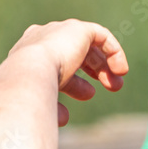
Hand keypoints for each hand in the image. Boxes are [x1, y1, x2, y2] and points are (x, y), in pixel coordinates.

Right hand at [6, 20, 128, 124]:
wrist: (29, 75)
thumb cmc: (28, 95)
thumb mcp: (41, 102)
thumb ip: (52, 105)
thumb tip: (62, 119)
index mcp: (26, 54)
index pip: (56, 62)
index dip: (75, 79)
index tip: (90, 94)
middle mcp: (41, 38)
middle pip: (74, 52)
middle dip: (95, 71)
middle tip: (111, 88)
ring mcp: (59, 31)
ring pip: (89, 44)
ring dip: (105, 65)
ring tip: (117, 85)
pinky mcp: (77, 28)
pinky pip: (101, 35)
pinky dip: (114, 51)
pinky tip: (121, 70)